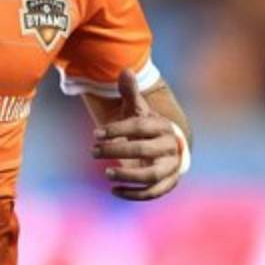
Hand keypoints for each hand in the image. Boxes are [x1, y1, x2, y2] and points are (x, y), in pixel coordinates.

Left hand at [91, 70, 189, 200]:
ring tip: (106, 172)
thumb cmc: (146, 127)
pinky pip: (153, 193)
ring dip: (127, 175)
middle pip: (143, 150)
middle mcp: (170, 146)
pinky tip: (113, 190)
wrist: (169, 147)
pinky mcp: (168, 183)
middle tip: (93, 152)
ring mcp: (171, 167)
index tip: (95, 134)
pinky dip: (134, 194)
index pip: (139, 126)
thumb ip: (130, 93)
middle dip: (116, 150)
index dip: (117, 129)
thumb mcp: (138, 109)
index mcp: (163, 126)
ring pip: (150, 175)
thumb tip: (124, 70)